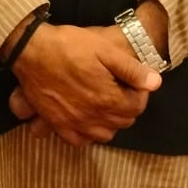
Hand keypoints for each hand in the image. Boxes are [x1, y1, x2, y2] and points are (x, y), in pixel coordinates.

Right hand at [9, 22, 160, 144]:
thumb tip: (155, 82)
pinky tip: (86, 119)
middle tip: (120, 89)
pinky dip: (87, 134)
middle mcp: (93, 117)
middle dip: (127, 106)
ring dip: (110, 122)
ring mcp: (74, 123)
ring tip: (105, 104)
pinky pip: (79, 141)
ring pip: (104, 135)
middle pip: (123, 122)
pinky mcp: (57, 124)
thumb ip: (131, 69)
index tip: (134, 81)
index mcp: (108, 99)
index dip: (140, 92)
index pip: (137, 106)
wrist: (31, 51)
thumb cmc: (69, 46)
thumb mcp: (105, 49)